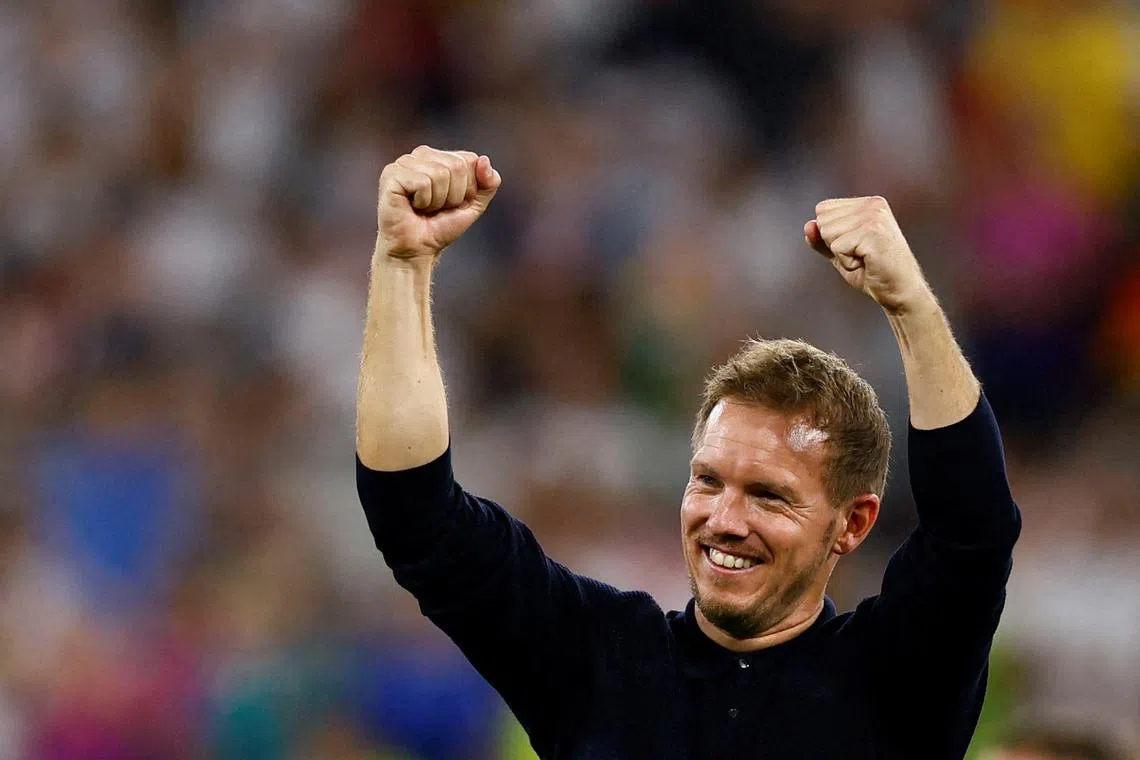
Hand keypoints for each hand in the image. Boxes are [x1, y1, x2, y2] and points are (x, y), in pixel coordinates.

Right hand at [378, 146, 501, 259]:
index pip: (470, 160)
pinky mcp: (391, 174)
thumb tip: (484, 160)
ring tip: (424, 208)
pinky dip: (423, 202)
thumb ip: (488, 183)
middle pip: (457, 166)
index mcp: (440, 156)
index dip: (468, 188)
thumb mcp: (473, 205)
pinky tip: (412, 206)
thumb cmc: (440, 227)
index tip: (452, 203)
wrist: (417, 249)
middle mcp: (421, 154)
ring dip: (438, 201)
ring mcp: (404, 162)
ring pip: (440, 174)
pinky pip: (423, 183)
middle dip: (453, 195)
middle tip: (436, 208)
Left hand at [804, 196, 932, 313]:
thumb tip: (808, 225)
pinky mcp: (873, 232)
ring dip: (841, 255)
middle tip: (860, 255)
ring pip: (828, 233)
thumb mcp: (840, 253)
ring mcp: (874, 216)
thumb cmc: (872, 272)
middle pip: (822, 221)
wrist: (900, 291)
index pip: (822, 210)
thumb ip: (821, 239)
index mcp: (867, 203)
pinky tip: (868, 263)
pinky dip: (847, 263)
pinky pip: (837, 248)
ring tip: (865, 259)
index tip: (855, 247)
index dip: (831, 236)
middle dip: (834, 245)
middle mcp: (872, 204)